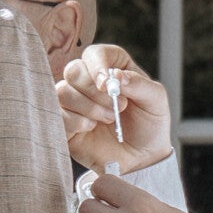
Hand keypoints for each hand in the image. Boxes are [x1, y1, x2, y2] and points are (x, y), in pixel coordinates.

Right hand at [59, 44, 171, 174]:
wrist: (141, 158)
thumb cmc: (149, 124)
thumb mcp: (156, 100)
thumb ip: (139, 83)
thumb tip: (116, 76)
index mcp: (111, 68)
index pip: (95, 54)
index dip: (97, 64)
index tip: (107, 84)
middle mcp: (88, 82)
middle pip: (74, 70)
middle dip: (93, 90)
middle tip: (117, 106)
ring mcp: (73, 103)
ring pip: (62, 91)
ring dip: (88, 107)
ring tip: (109, 119)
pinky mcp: (63, 123)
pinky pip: (57, 114)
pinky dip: (76, 121)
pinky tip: (91, 128)